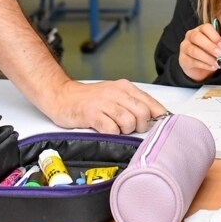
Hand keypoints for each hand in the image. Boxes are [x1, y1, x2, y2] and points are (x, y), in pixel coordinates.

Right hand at [44, 79, 166, 133]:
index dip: (158, 117)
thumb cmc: (90, 99)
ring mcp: (103, 102)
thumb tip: (155, 118)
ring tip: (116, 129)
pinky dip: (112, 134)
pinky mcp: (91, 114)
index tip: (158, 126)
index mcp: (125, 87)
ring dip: (125, 130)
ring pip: (129, 121)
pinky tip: (106, 130)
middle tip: (130, 129)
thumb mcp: (115, 95)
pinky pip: (111, 129)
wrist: (62, 96)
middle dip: (140, 126)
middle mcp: (116, 93)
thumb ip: (133, 103)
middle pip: (143, 113)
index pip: (151, 103)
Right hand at [178, 22, 220, 81]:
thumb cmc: (210, 54)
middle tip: (219, 54)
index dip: (214, 36)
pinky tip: (212, 67)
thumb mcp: (220, 50)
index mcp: (201, 30)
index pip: (205, 28)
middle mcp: (190, 35)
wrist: (199, 68)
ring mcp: (185, 47)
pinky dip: (204, 65)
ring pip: (194, 50)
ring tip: (217, 63)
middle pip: (197, 37)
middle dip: (209, 46)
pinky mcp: (183, 59)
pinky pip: (192, 61)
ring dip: (207, 58)